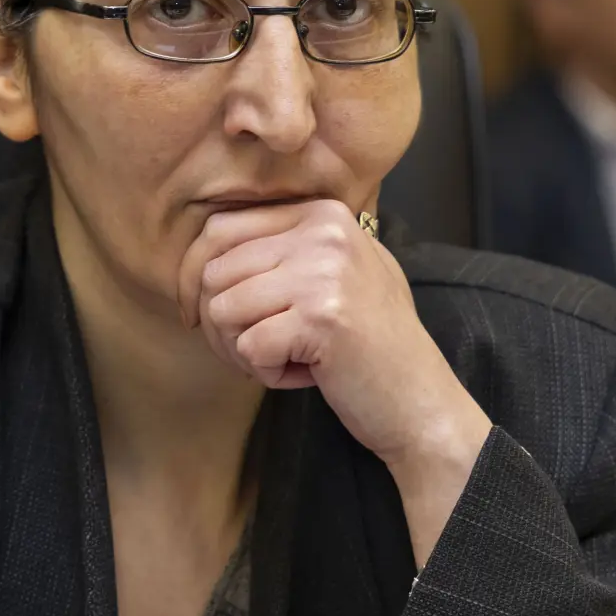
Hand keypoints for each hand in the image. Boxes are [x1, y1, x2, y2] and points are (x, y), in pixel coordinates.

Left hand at [183, 200, 490, 557]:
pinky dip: (267, 373)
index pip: (220, 228)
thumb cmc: (371, 344)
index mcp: (322, 214)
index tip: (201, 314)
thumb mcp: (336, 273)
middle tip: (253, 351)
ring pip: (222, 309)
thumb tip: (203, 250)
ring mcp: (323, 273)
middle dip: (217, 323)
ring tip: (285, 360)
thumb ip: (282, 250)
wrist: (421, 401)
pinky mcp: (320, 318)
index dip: (194, 276)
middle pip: (213, 270)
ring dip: (240, 350)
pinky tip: (305, 374)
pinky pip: (247, 347)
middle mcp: (323, 233)